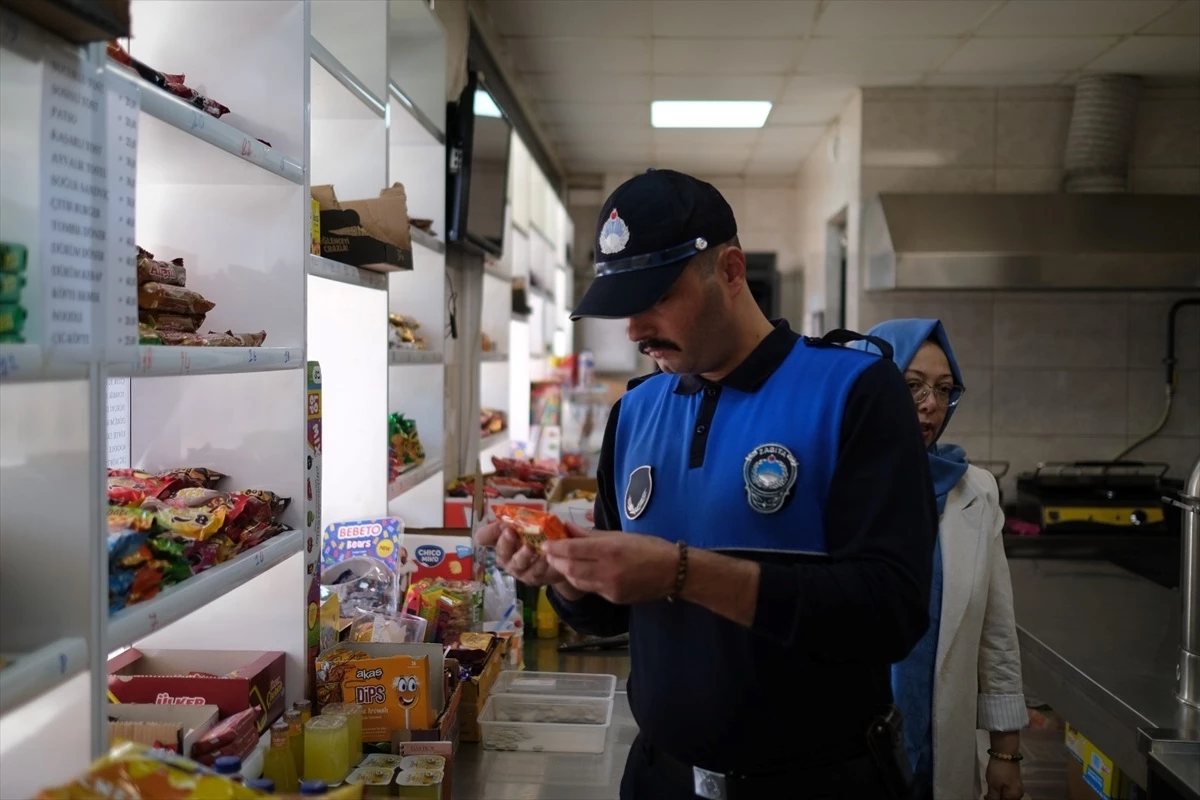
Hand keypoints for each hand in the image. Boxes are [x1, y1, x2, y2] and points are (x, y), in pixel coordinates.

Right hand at [473, 520, 565, 586]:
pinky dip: (540, 564)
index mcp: (500, 540)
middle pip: (501, 551)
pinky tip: (546, 556)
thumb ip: (517, 518)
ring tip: (529, 547)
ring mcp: (518, 569)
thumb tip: (511, 515)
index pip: (484, 537)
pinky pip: (535, 572)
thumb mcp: (526, 524)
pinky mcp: (532, 577)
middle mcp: (505, 556)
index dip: (487, 533)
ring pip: (517, 563)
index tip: (498, 525)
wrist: (553, 556)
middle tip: (510, 532)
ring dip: (522, 555)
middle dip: (505, 542)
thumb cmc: (534, 537)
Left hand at [542, 524, 678, 604]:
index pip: (573, 549)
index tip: (545, 543)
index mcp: (610, 549)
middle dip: (556, 561)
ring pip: (577, 581)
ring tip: (560, 563)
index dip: (555, 547)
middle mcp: (608, 570)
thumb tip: (568, 528)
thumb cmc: (649, 547)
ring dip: (566, 572)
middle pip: (570, 568)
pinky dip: (582, 580)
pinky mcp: (613, 599)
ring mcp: (610, 588)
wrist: (674, 572)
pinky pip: (591, 589)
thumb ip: (592, 534)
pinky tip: (580, 572)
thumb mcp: (620, 535)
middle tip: (548, 554)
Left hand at [985, 756, 1023, 799]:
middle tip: (986, 795)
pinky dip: (1000, 789)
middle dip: (996, 798)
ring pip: (1006, 795)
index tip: (986, 797)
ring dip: (998, 794)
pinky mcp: (1014, 780)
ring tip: (989, 790)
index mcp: (1015, 797)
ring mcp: (1017, 787)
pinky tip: (994, 786)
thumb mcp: (993, 786)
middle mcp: (1019, 794)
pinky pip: (1007, 789)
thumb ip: (993, 798)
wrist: (1005, 753)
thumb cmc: (1000, 770)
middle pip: (1006, 799)